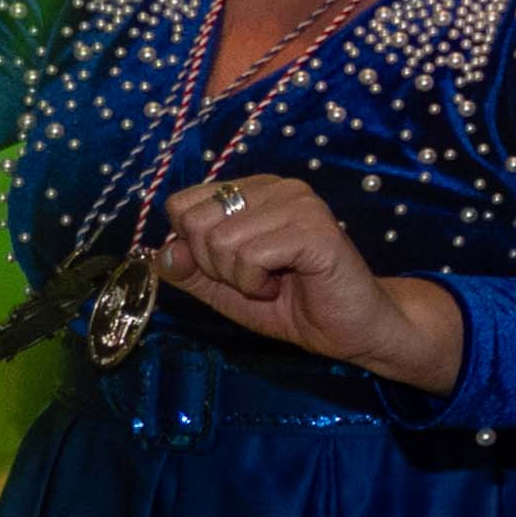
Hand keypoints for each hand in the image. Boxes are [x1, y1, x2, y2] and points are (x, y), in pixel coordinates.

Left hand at [155, 172, 459, 389]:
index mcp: (254, 191)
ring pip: (220, 241)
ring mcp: (299, 203)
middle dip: (214, 265)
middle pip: (195, 221)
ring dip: (238, 279)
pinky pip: (251, 256)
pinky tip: (284, 284)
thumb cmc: (292, 305)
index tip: (232, 267)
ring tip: (273, 283)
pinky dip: (256, 283)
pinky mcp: (314, 229)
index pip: (182, 204)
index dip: (194, 248)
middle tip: (254, 278)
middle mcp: (276, 186)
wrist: (352, 330)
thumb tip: (164, 253)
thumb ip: (190, 270)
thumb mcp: (225, 289)